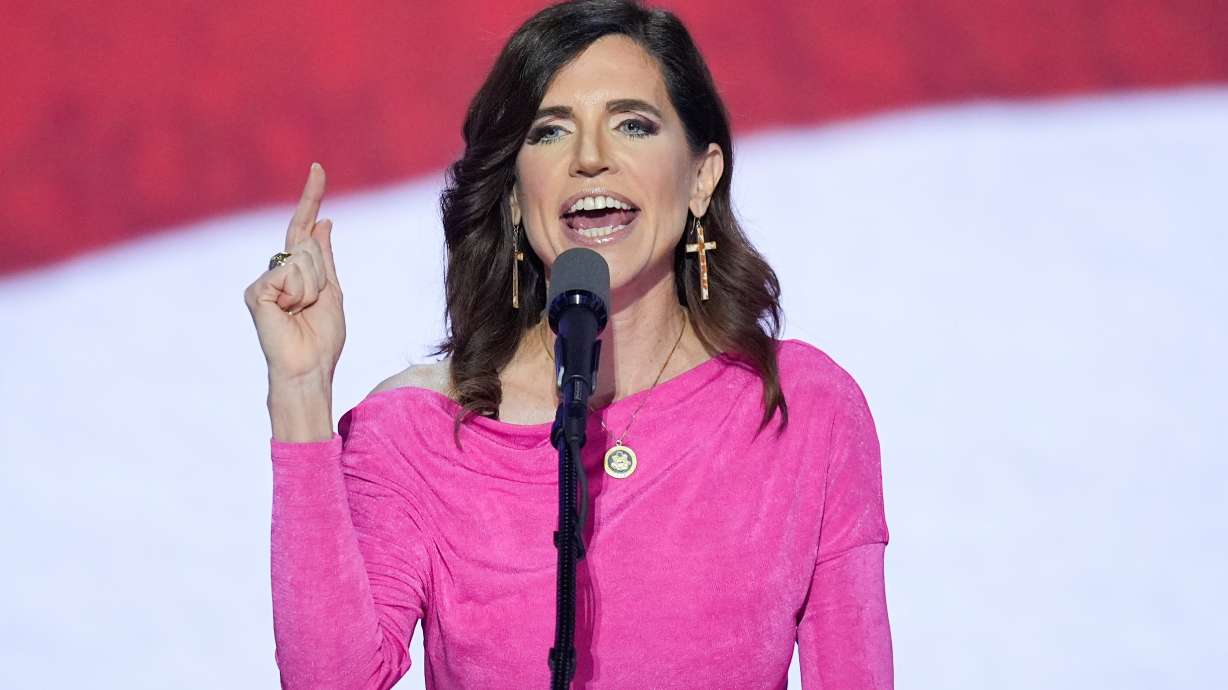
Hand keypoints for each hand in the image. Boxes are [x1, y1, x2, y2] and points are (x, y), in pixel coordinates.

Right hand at [243, 163, 344, 385]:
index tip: (318, 167)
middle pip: (308, 246)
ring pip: (302, 260)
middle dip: (321, 277)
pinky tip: (288, 313)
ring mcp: (262, 281)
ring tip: (302, 312)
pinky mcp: (255, 291)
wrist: (309, 368)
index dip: (311, 197)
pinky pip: (290, 275)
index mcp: (296, 271)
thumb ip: (324, 257)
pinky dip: (299, 295)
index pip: (303, 226)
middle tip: (312, 307)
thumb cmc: (322, 338)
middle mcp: (275, 271)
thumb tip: (323, 221)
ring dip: (313, 289)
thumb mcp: (331, 291)